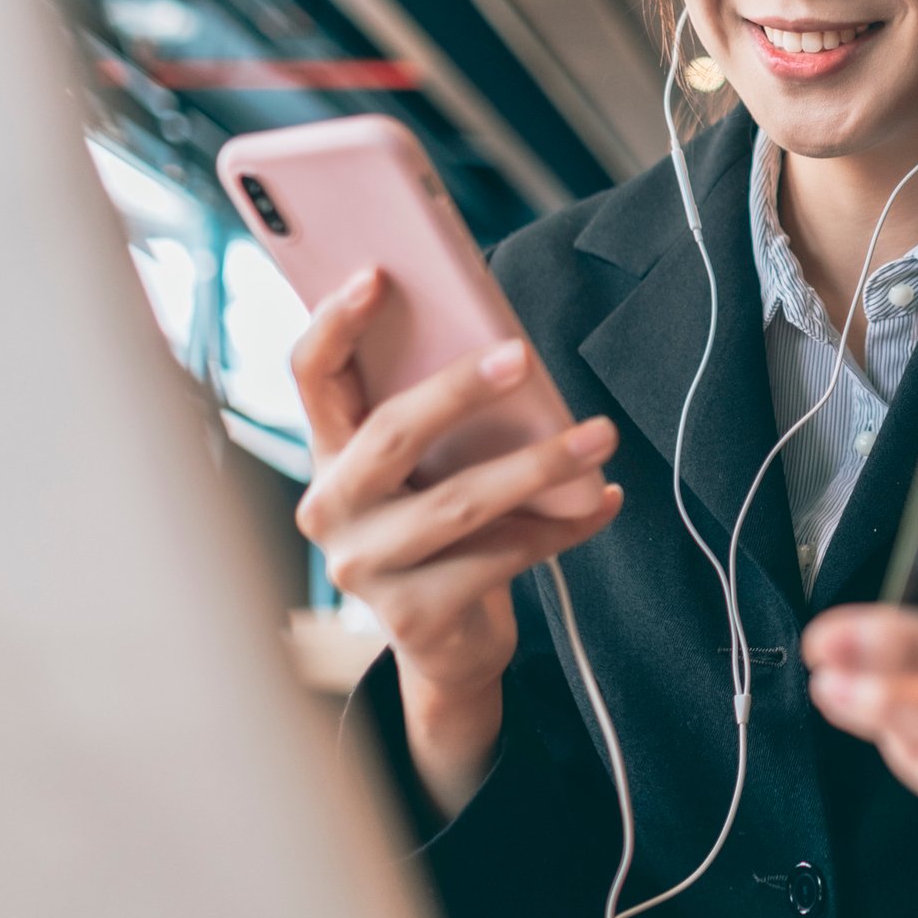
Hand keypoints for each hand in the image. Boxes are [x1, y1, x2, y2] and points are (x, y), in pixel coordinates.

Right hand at [290, 269, 621, 806]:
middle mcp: (331, 507)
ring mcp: (364, 567)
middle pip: (390, 433)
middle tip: (522, 355)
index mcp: (330, 453)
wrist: (447, 643)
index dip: (335, 323)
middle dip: (458, 390)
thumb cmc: (445, 528)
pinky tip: (604, 500)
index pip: (313, 376)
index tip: (378, 274)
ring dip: (540, 465)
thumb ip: (443, 415)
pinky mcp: (413, 616)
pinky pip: (503, 556)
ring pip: (459, 502)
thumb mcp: (432, 466)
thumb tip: (507, 348)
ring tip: (601, 435)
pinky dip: (564, 526)